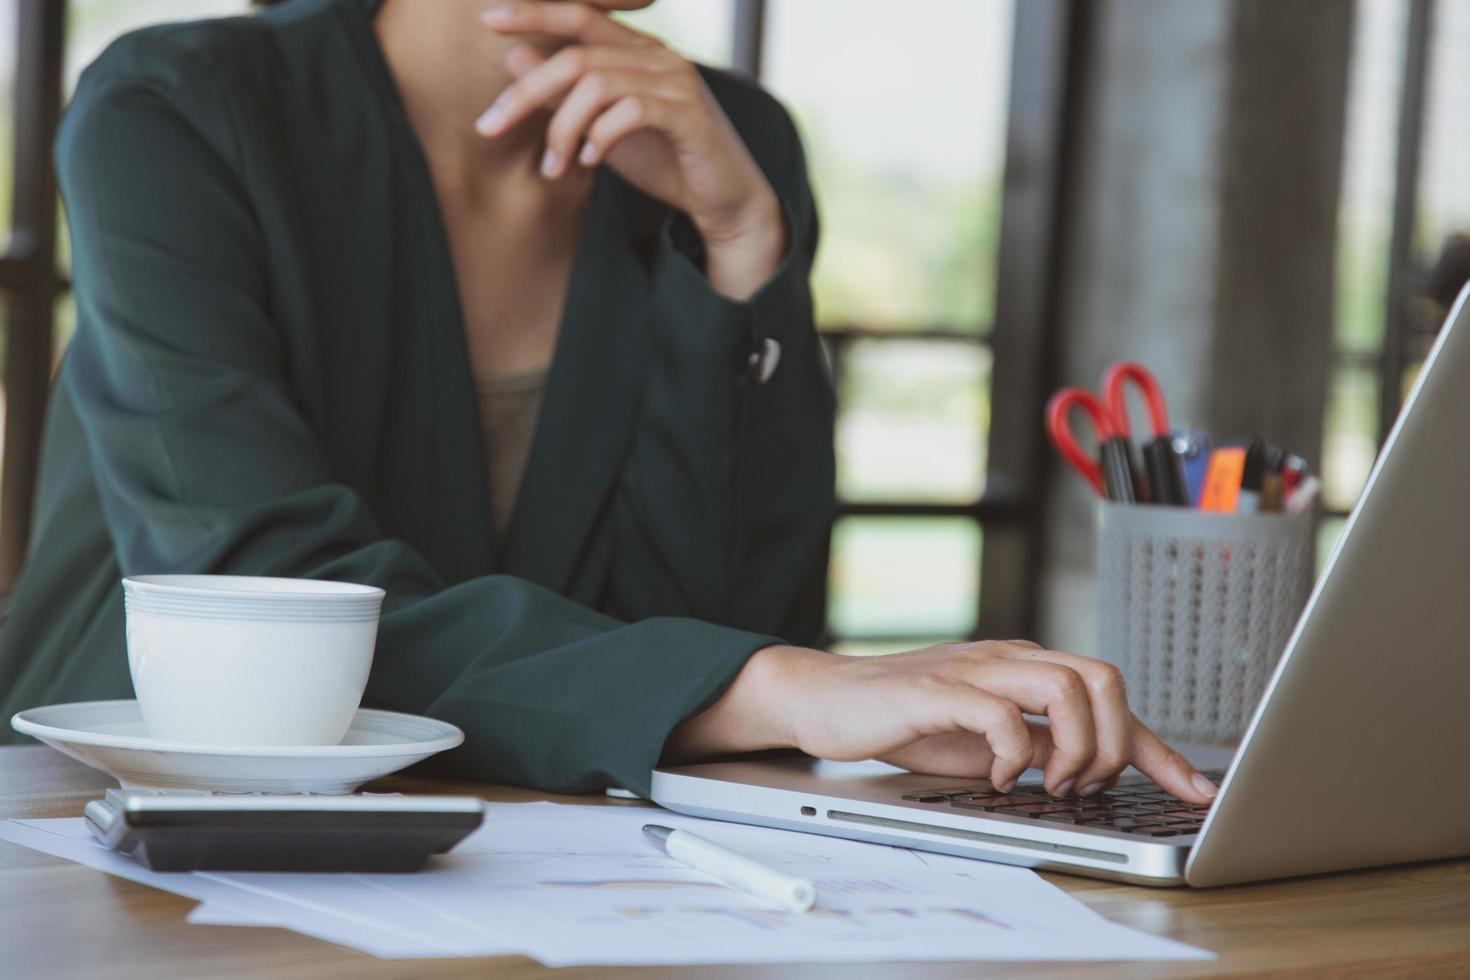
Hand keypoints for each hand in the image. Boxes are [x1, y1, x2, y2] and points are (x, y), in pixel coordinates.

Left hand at [476, 0, 784, 299]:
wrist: (723, 200)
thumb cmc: (665, 161)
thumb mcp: (602, 127)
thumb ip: (565, 94)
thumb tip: (515, 56)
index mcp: (638, 51)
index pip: (581, 15)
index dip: (534, 13)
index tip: (487, 19)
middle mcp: (658, 55)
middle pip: (575, 55)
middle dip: (525, 93)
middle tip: (489, 127)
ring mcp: (676, 80)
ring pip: (596, 85)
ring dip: (561, 130)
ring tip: (553, 168)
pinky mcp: (688, 112)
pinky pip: (628, 111)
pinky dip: (599, 138)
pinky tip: (589, 163)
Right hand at [667, 642, 1219, 803]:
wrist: (829, 699)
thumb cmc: (907, 719)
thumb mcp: (986, 738)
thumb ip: (1036, 745)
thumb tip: (1088, 772)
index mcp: (1028, 667)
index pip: (1112, 697)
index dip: (1161, 749)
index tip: (1198, 791)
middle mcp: (1011, 657)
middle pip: (1103, 678)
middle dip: (1114, 743)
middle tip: (1083, 785)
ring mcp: (976, 668)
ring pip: (1067, 687)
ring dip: (1074, 748)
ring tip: (1046, 781)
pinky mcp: (939, 688)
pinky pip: (1002, 714)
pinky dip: (1013, 754)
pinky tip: (995, 775)